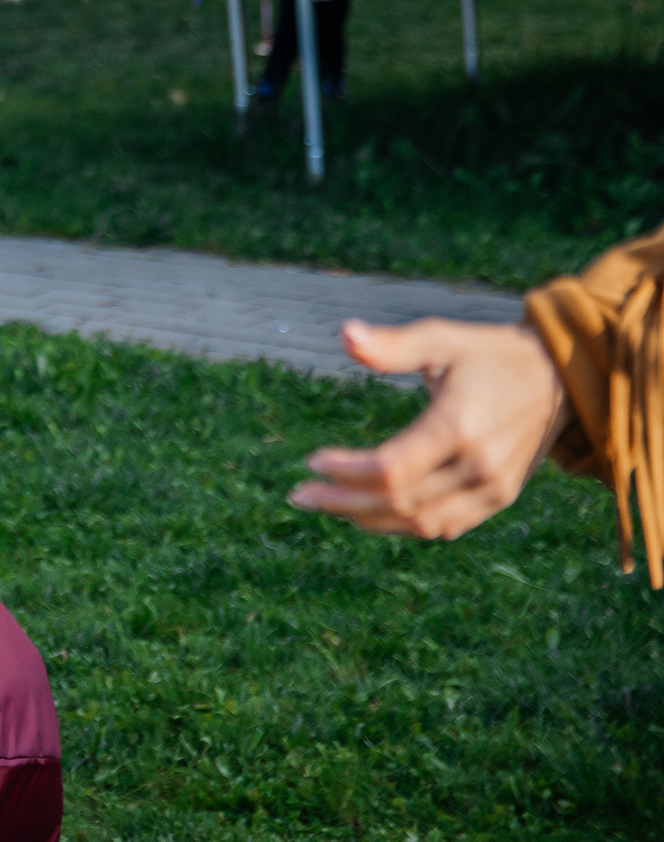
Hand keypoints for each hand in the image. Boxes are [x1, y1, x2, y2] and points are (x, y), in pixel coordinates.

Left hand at [290, 318, 571, 539]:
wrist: (559, 379)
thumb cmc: (489, 354)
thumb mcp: (443, 338)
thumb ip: (393, 345)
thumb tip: (345, 334)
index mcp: (459, 427)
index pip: (391, 470)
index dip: (346, 472)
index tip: (312, 461)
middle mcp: (479, 466)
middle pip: (398, 502)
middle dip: (342, 502)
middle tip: (300, 495)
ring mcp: (493, 488)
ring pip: (421, 523)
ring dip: (368, 519)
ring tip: (327, 504)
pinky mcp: (500, 498)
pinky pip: (445, 526)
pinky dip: (404, 525)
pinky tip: (369, 512)